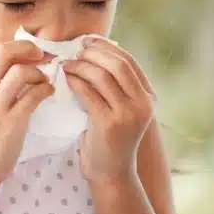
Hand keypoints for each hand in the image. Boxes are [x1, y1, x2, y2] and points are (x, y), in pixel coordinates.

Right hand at [0, 40, 54, 194]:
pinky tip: (48, 93)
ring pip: (20, 72)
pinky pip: (33, 95)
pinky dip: (46, 90)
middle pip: (3, 52)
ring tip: (44, 81)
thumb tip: (20, 63)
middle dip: (27, 48)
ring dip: (38, 73)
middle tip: (42, 55)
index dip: (19, 48)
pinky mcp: (10, 123)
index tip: (33, 54)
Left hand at [61, 37, 155, 185]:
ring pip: (102, 76)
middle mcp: (143, 104)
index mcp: (148, 97)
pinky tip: (65, 78)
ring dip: (81, 65)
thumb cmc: (110, 139)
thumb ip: (115, 87)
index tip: (88, 41)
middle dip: (94, 53)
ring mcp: (127, 114)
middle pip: (118, 64)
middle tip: (75, 50)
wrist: (111, 173)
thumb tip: (96, 53)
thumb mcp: (121, 110)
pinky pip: (88, 92)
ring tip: (66, 64)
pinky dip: (75, 81)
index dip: (107, 47)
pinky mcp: (109, 123)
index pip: (130, 61)